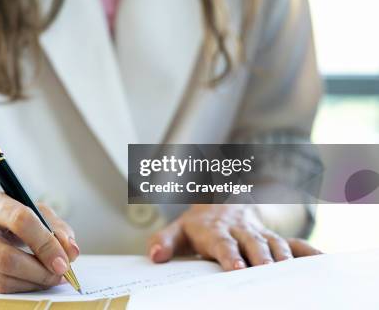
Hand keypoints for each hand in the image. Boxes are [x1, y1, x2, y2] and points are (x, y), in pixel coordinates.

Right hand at [0, 188, 79, 292]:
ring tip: (50, 278)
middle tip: (60, 274)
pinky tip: (32, 280)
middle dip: (40, 271)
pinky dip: (20, 287)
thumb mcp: (29, 208)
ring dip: (32, 283)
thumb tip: (71, 251)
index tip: (64, 260)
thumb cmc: (3, 213)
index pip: (20, 221)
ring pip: (0, 278)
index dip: (45, 244)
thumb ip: (54, 226)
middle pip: (6, 258)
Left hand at [147, 205, 320, 269]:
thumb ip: (163, 241)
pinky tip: (324, 261)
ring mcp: (259, 233)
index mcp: (215, 229)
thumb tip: (154, 257)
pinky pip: (295, 243)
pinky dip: (309, 252)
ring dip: (283, 257)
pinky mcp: (274, 237)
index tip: (236, 268)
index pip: (222, 243)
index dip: (229, 255)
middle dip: (260, 256)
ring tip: (291, 274)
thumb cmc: (197, 224)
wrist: (223, 204)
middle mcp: (240, 230)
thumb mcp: (177, 229)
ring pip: (275, 243)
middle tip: (266, 272)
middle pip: (252, 243)